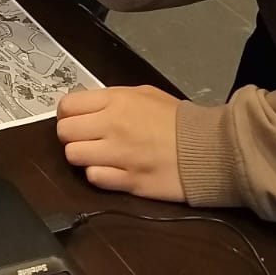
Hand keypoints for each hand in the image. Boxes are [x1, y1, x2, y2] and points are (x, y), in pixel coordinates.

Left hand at [57, 85, 185, 201]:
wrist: (211, 149)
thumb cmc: (177, 119)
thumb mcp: (144, 94)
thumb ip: (112, 98)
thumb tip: (86, 106)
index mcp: (116, 100)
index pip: (67, 106)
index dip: (67, 114)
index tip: (75, 119)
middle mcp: (113, 126)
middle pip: (65, 132)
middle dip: (71, 135)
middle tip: (86, 139)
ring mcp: (120, 155)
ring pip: (73, 156)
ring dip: (82, 157)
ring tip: (97, 156)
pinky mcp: (129, 181)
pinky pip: (94, 178)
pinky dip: (98, 175)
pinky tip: (111, 171)